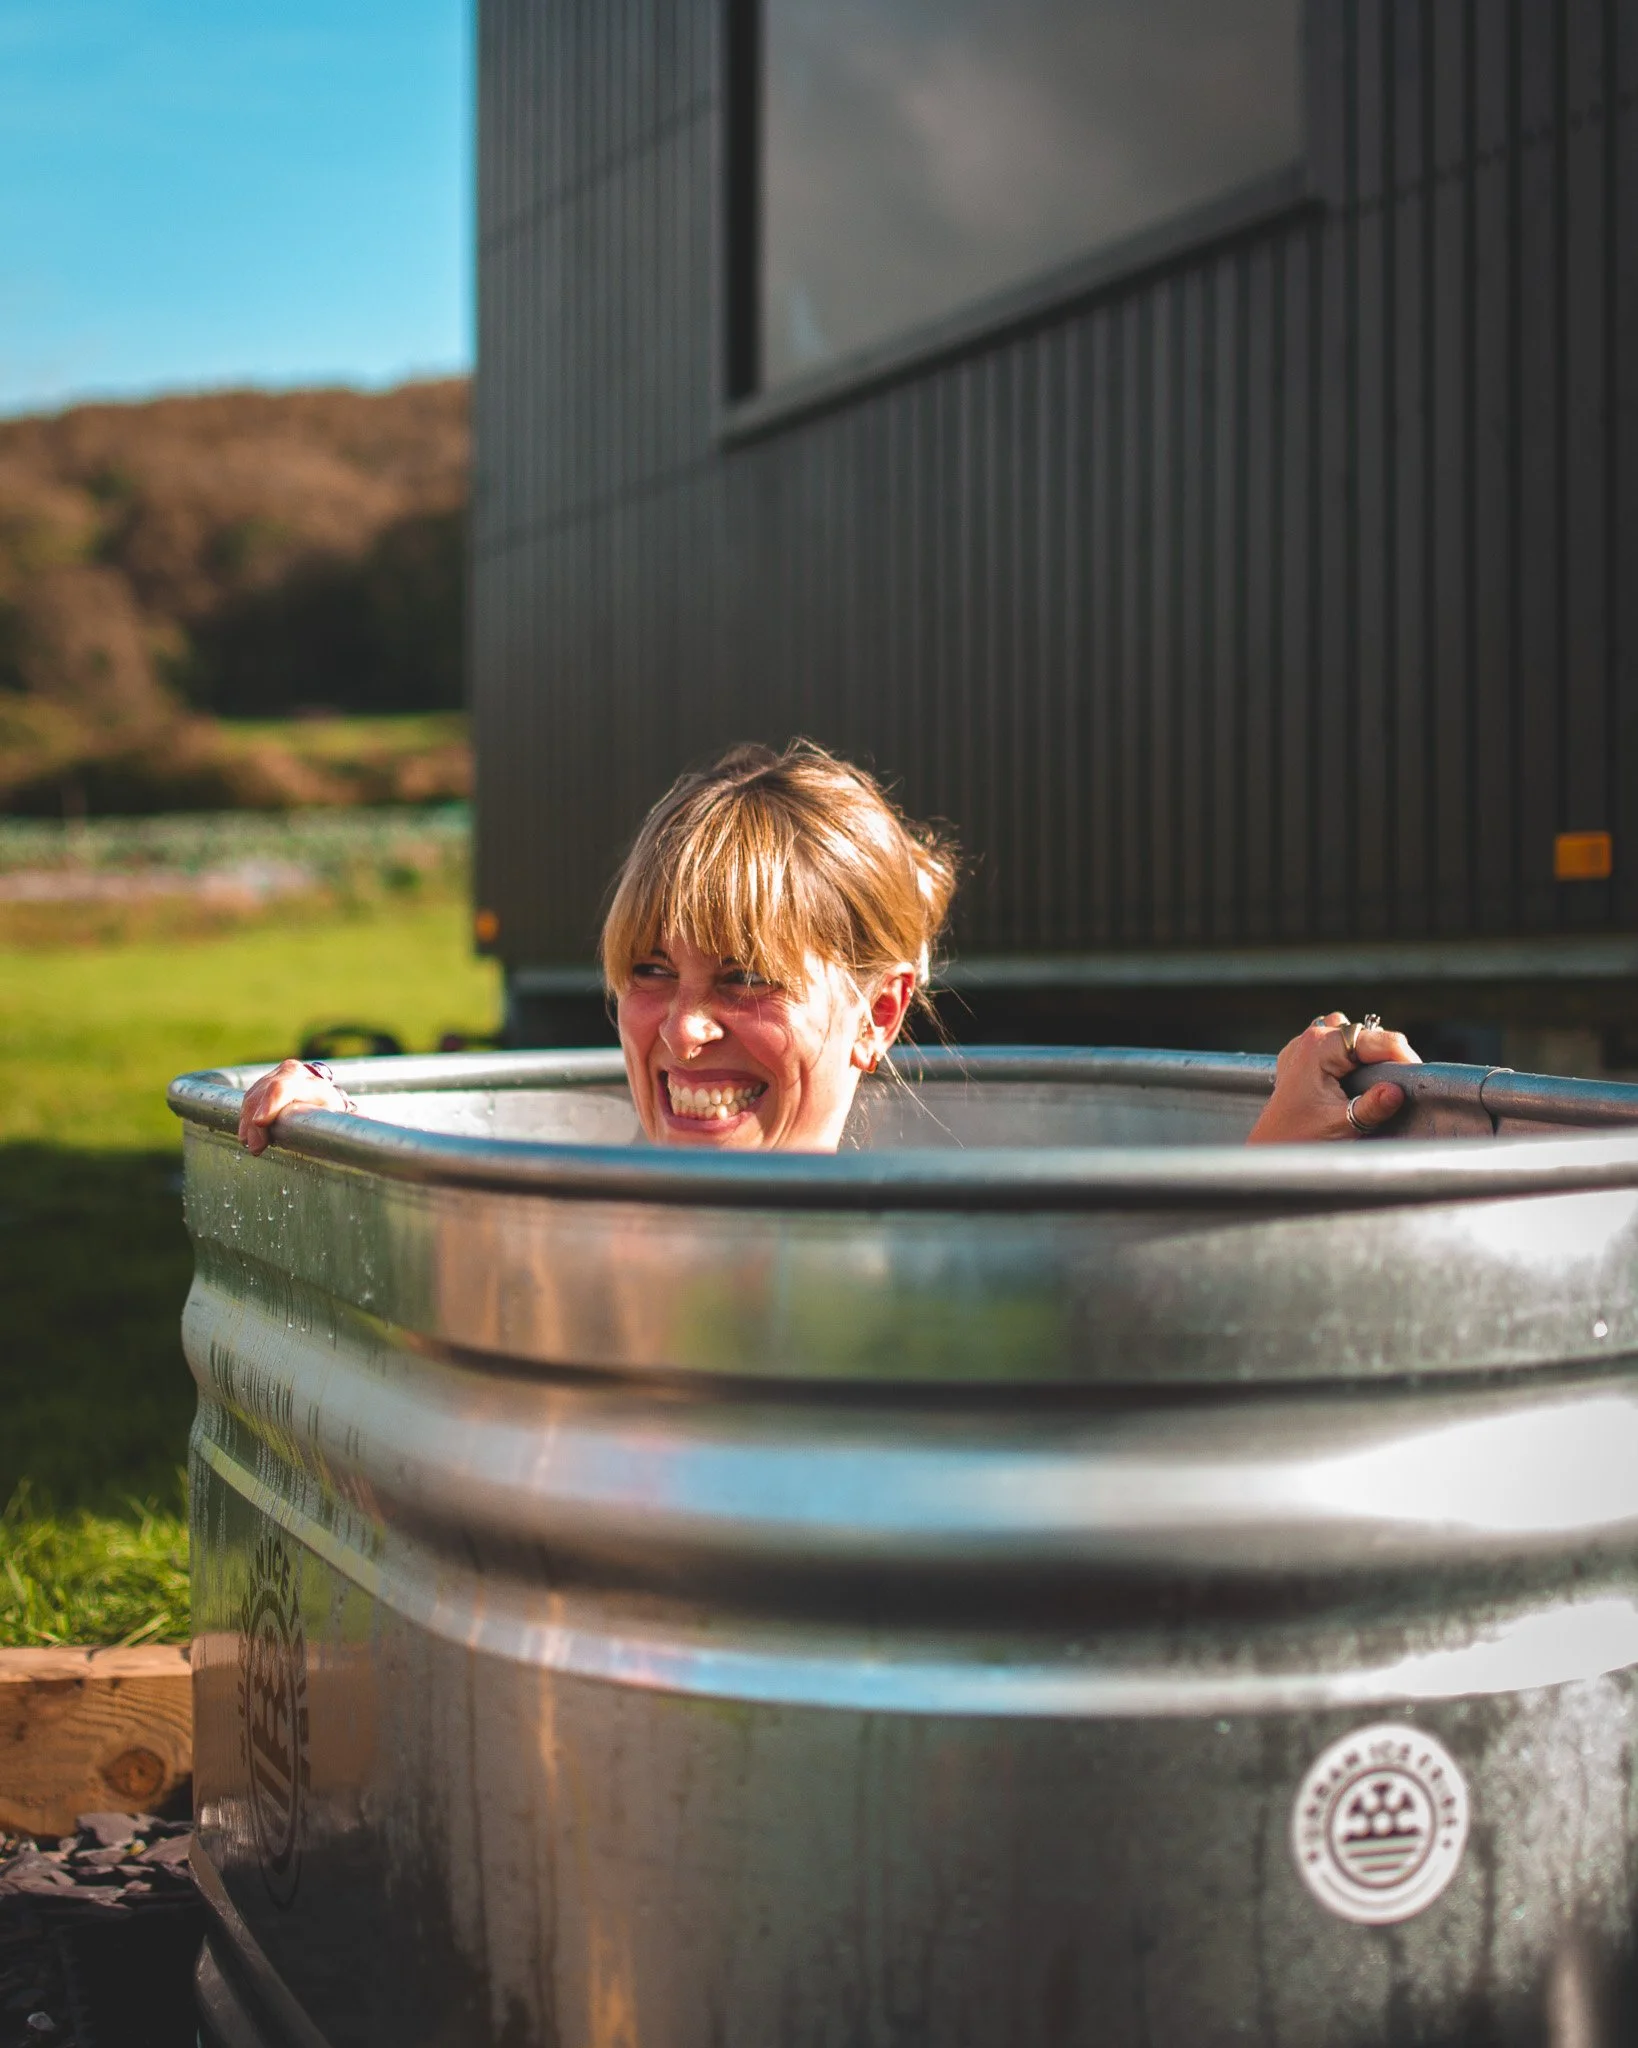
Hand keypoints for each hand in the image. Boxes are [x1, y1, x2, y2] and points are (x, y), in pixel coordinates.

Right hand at [237, 1058, 350, 1154]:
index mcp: (313, 1084)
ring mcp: (276, 1074)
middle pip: (265, 1092)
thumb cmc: (332, 1114)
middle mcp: (293, 1073)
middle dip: (255, 1121)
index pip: (284, 1088)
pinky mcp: (264, 1082)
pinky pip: (250, 1098)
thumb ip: (344, 1127)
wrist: (324, 1096)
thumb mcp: (339, 1119)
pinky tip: (246, 1134)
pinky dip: (245, 1116)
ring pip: (254, 1095)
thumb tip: (360, 1137)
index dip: (270, 1104)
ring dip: (247, 1121)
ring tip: (250, 1144)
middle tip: (255, 1146)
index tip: (260, 1122)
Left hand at [1245, 1013, 1420, 1144]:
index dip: (1401, 1055)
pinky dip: (1350, 1059)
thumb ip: (1372, 1106)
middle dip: (1386, 1055)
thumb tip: (1396, 1091)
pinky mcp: (1303, 1060)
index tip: (1416, 1076)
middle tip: (1400, 1081)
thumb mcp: (1342, 1124)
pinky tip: (1355, 1080)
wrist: (1270, 1150)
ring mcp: (1303, 1047)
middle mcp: (1310, 1039)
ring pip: (1350, 1036)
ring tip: (1379, 1080)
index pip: (1375, 1039)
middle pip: (1364, 1035)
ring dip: (1367, 1053)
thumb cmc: (1298, 1139)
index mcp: (1319, 1046)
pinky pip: (1335, 1047)